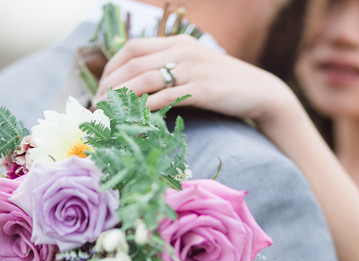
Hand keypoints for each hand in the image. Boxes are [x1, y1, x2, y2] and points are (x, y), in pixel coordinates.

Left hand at [96, 35, 298, 127]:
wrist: (260, 92)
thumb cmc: (224, 85)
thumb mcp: (194, 68)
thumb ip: (169, 70)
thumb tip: (138, 87)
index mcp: (177, 42)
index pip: (132, 48)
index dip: (111, 67)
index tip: (101, 88)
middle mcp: (182, 51)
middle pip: (133, 63)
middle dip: (110, 85)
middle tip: (98, 106)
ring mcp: (192, 69)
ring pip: (145, 80)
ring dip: (122, 98)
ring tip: (110, 115)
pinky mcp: (202, 89)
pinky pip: (166, 97)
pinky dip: (146, 108)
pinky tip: (135, 119)